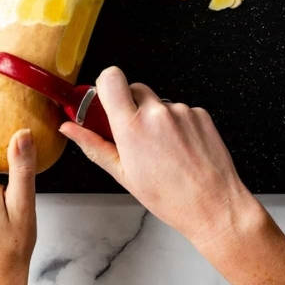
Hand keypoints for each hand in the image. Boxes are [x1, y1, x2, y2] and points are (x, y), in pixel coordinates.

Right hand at [58, 66, 256, 247]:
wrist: (215, 206)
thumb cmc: (170, 197)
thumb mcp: (122, 174)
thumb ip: (93, 144)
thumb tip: (69, 128)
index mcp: (131, 127)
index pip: (111, 78)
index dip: (105, 85)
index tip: (105, 101)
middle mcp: (157, 113)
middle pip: (134, 88)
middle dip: (130, 107)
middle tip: (134, 134)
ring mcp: (182, 112)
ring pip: (158, 102)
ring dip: (155, 118)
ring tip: (163, 150)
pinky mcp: (201, 114)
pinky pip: (180, 110)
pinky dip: (177, 124)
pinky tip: (180, 149)